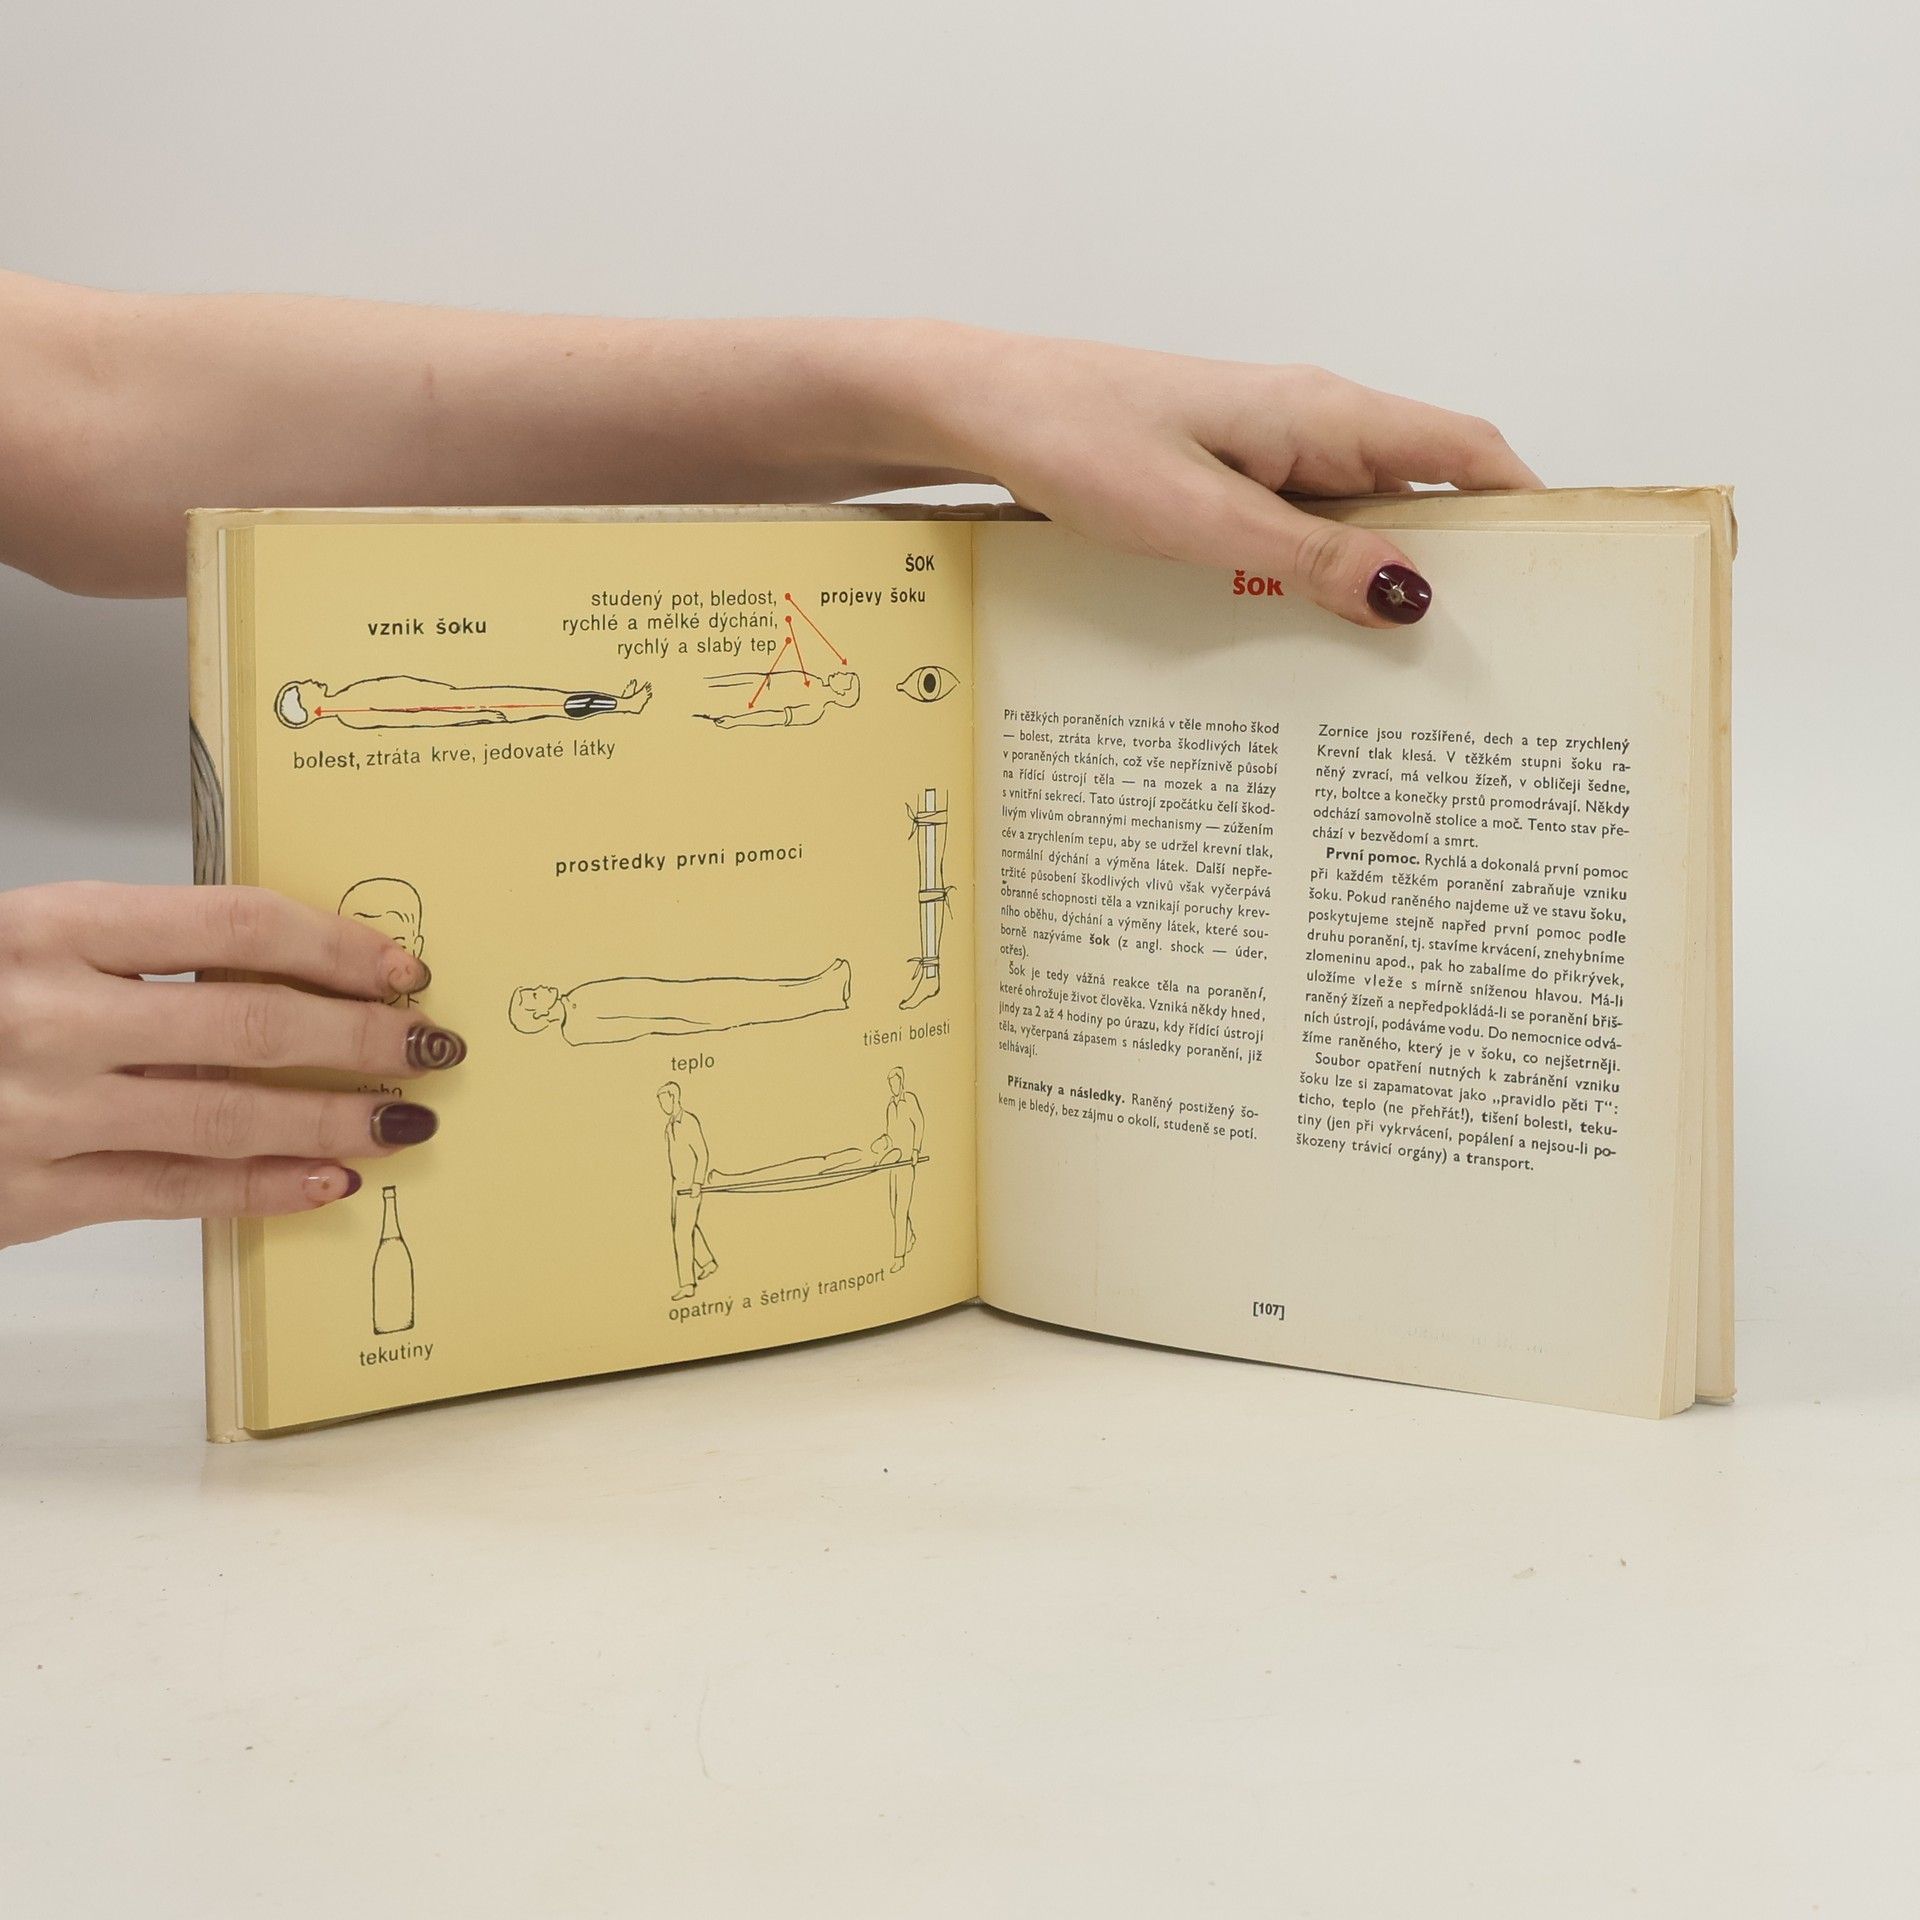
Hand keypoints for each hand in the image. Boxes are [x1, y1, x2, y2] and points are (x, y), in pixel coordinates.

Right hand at [0, 883, 466, 1249]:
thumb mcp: (36, 943)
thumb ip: (146, 952)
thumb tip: (297, 969)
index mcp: (48, 928)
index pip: (233, 925)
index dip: (336, 947)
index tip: (401, 968)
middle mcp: (46, 1016)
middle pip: (250, 1024)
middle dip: (361, 1038)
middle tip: (432, 1045)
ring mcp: (38, 1112)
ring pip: (227, 1116)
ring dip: (335, 1117)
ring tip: (405, 1117)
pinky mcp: (29, 1196)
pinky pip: (176, 1193)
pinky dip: (265, 1188)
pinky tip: (328, 1178)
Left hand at [918, 329, 1541, 626]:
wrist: (984, 409)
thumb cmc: (1082, 442)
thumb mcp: (1201, 518)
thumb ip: (1308, 556)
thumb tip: (1412, 596)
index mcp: (1325, 414)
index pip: (1466, 452)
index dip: (1529, 508)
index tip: (1569, 578)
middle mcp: (1311, 425)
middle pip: (1424, 493)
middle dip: (1463, 568)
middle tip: (1486, 660)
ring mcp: (1268, 452)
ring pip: (1360, 519)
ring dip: (1384, 582)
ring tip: (1410, 674)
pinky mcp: (1227, 479)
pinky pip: (1302, 531)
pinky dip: (1323, 579)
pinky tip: (1315, 643)